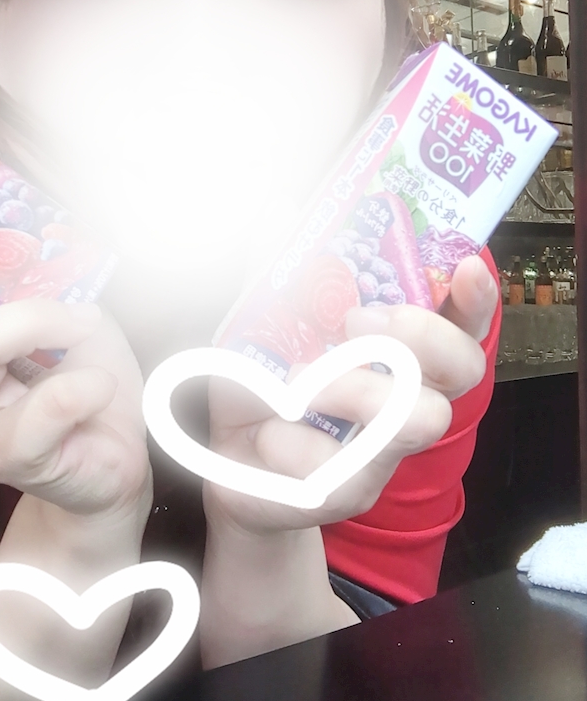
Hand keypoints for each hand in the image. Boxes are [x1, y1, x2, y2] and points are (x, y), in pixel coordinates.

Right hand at [0, 219, 150, 517]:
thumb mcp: (58, 302)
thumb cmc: (79, 368)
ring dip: (37, 317)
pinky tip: (99, 386)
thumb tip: (12, 219)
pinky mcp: (13, 457)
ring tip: (81, 320)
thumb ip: (24, 272)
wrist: (118, 453)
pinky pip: (43, 406)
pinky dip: (83, 383)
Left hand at [204, 253, 498, 535]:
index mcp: (394, 347)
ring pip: (416, 419)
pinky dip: (287, 439)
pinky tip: (265, 436)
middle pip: (464, 367)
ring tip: (296, 382)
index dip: (475, 297)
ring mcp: (385, 449)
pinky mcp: (351, 493)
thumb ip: (277, 267)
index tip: (466, 268)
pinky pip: (337, 466)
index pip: (460, 321)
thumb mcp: (260, 316)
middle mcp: (405, 395)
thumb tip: (277, 207)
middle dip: (419, 336)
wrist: (226, 458)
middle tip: (354, 321)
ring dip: (351, 387)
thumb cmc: (260, 379)